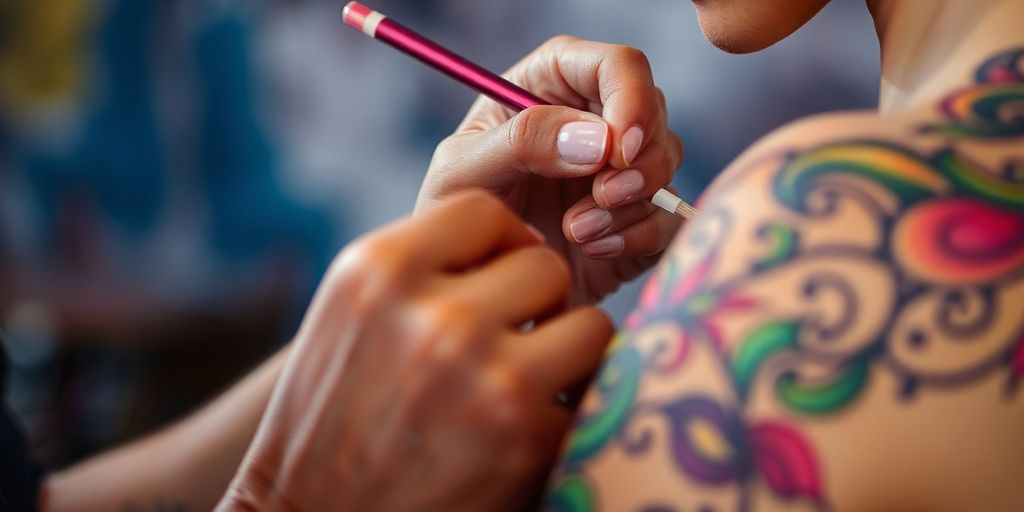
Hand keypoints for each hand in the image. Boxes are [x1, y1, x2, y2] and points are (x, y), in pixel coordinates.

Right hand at [218, 191, 614, 510]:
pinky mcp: (530, 441)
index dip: (501, 243)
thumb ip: (424, 266)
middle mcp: (436, 318)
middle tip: (510, 341)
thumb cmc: (332, 417)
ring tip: (530, 380)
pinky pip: (597, 391)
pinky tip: (532, 427)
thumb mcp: (353, 314)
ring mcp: (488, 380)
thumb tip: (525, 240)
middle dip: (535, 302)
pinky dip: (575, 408)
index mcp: (379, 272)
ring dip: (568, 350)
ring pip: (590, 322)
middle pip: (543, 265)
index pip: (484, 212)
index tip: (498, 277)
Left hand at [417, 35, 685, 304]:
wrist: (465, 280)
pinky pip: (668, 218)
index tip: (620, 148)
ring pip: (665, 164)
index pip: (617, 66)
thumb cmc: (452, 211)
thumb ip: (523, 142)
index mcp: (551, 85)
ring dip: (630, 202)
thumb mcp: (465, 169)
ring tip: (576, 230)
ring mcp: (617, 170)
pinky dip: (638, 236)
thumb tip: (600, 141)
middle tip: (601, 195)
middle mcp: (593, 120)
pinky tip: (594, 249)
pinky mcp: (634, 219)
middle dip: (638, 159)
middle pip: (654, 113)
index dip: (632, 99)